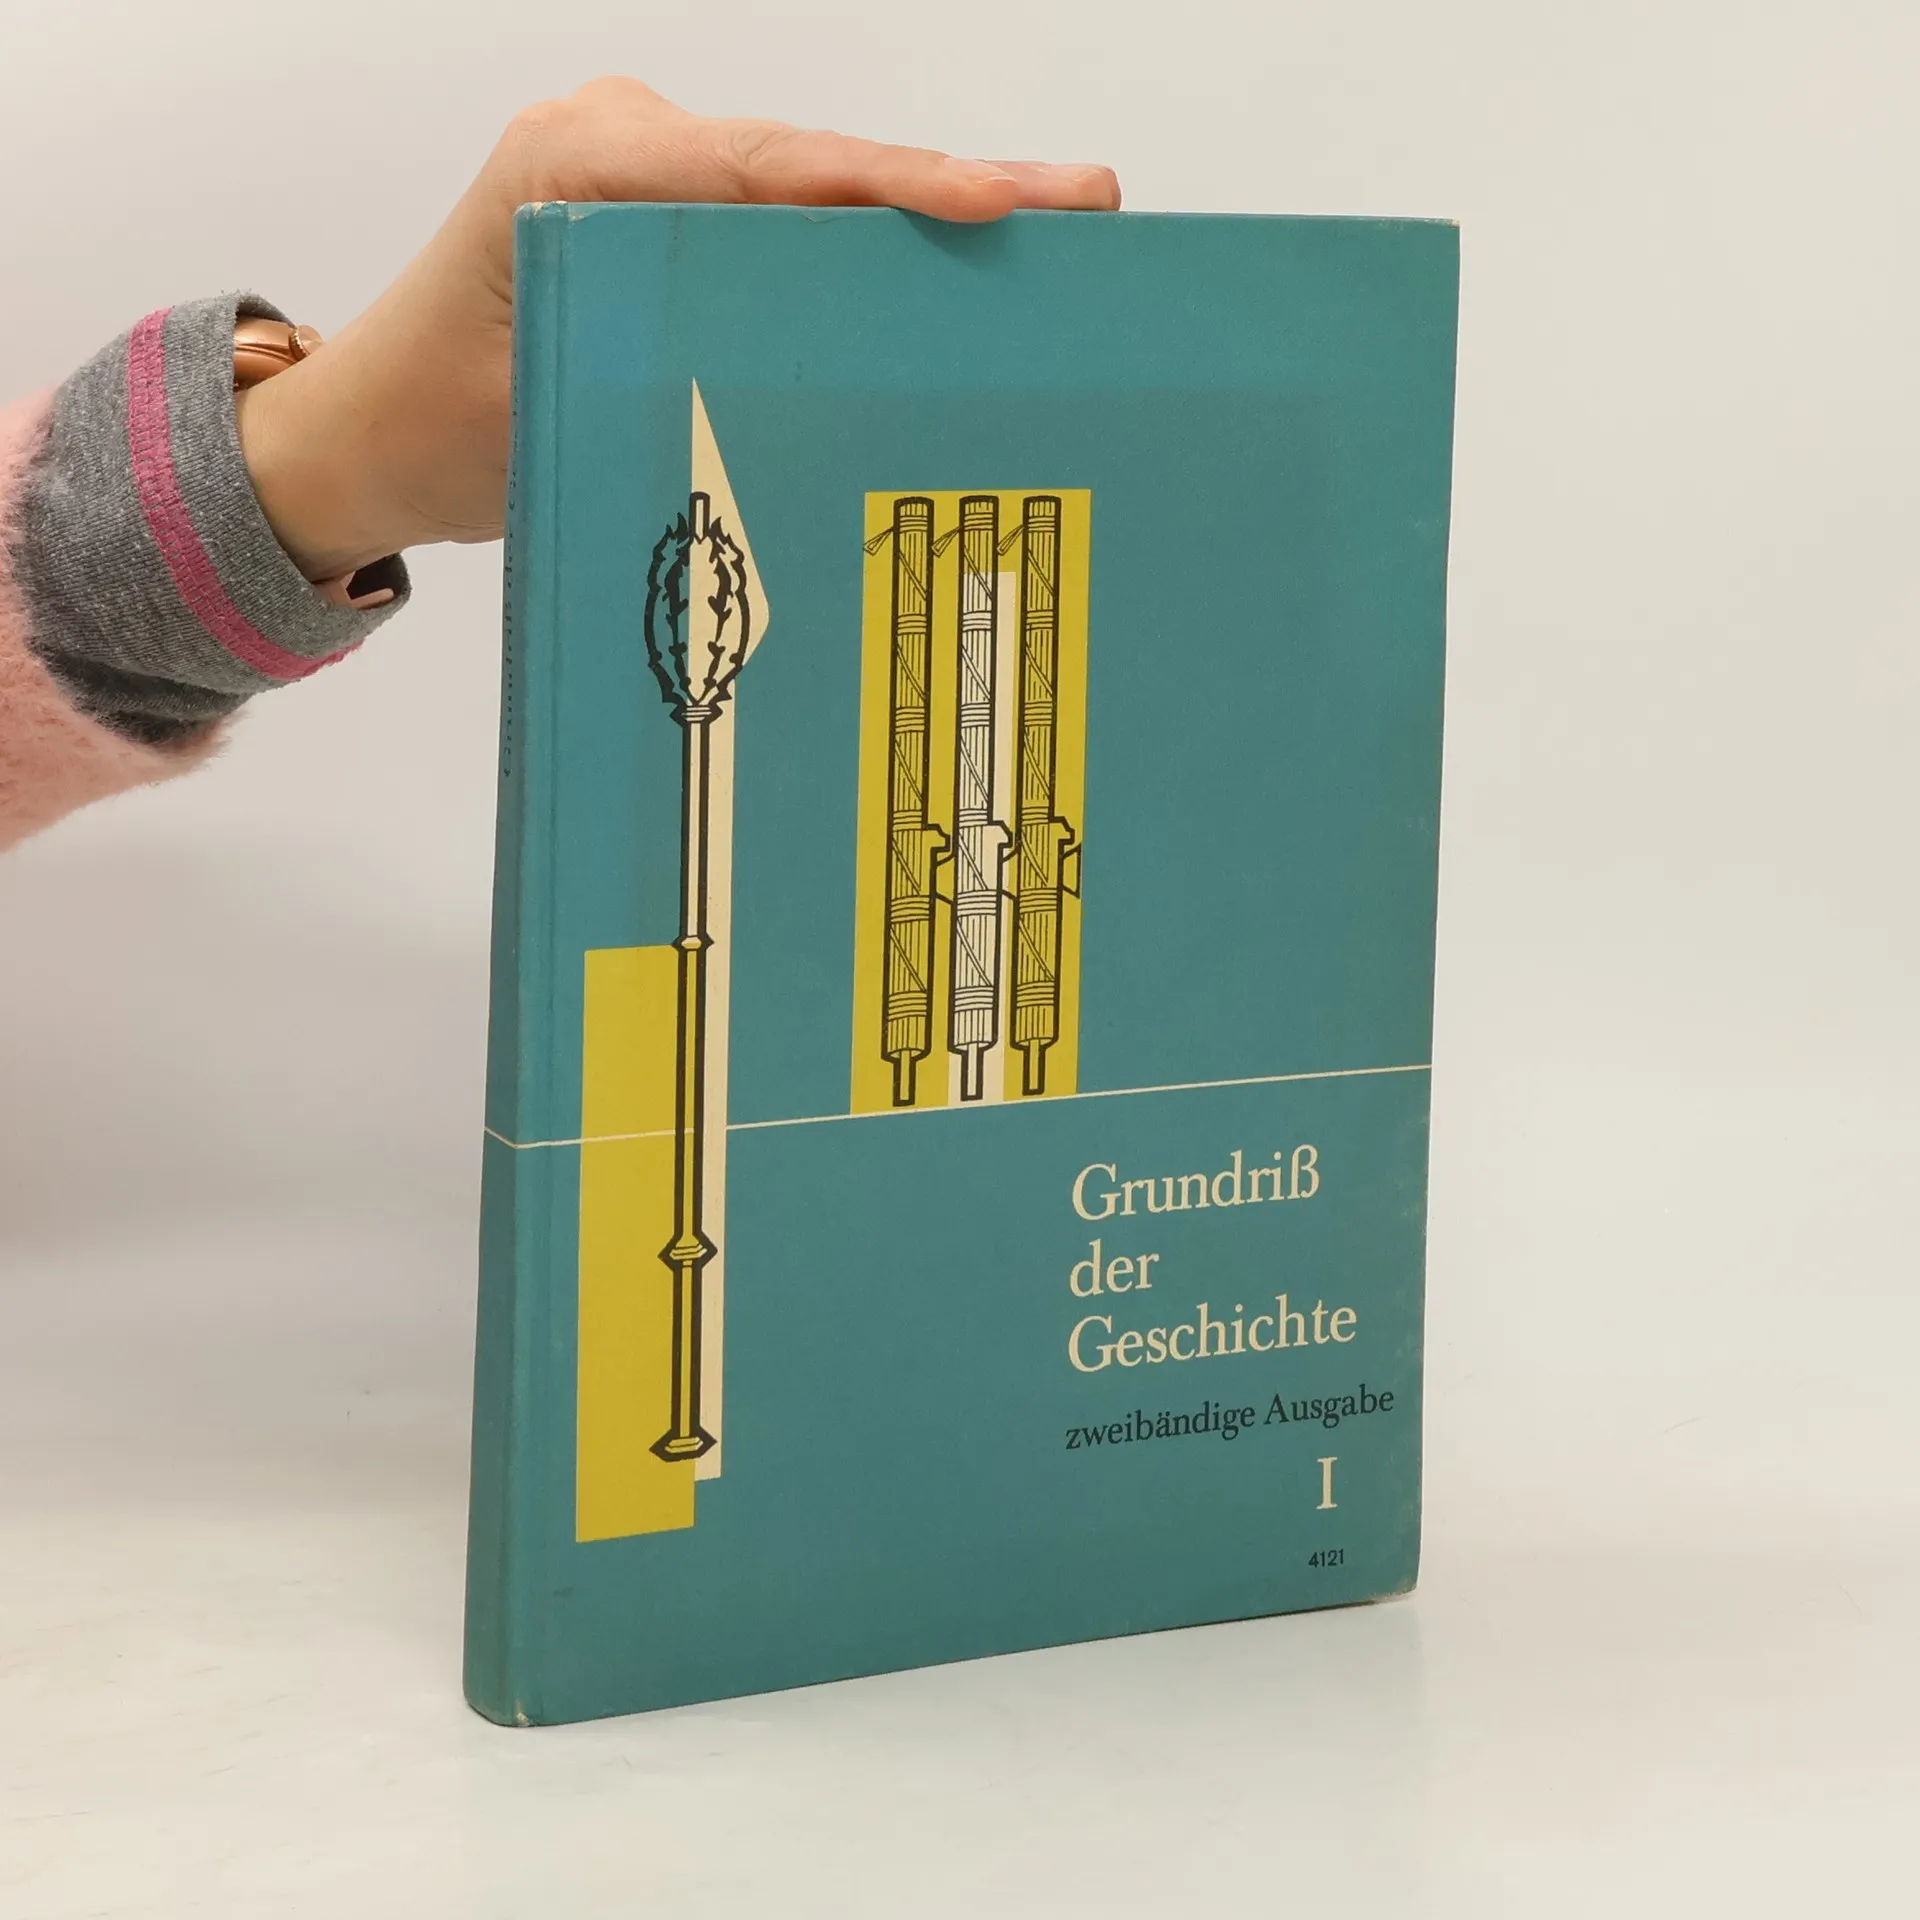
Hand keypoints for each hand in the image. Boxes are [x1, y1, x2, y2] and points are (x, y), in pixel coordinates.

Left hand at [237, 78, 1120, 581]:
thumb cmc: (435, 426)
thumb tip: (819, 376)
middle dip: (943, 189)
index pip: (763, 166)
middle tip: (1079, 205)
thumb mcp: (554, 408)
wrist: (366, 432)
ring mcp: (643, 169)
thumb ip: (670, 367)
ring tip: (1045, 232)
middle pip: (807, 163)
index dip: (888, 184)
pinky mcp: (663, 213)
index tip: (993, 203)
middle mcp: (617, 140)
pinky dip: (862, 247)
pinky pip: (779, 220)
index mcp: (576, 164)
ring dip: (917, 216)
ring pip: (805, 186)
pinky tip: (951, 269)